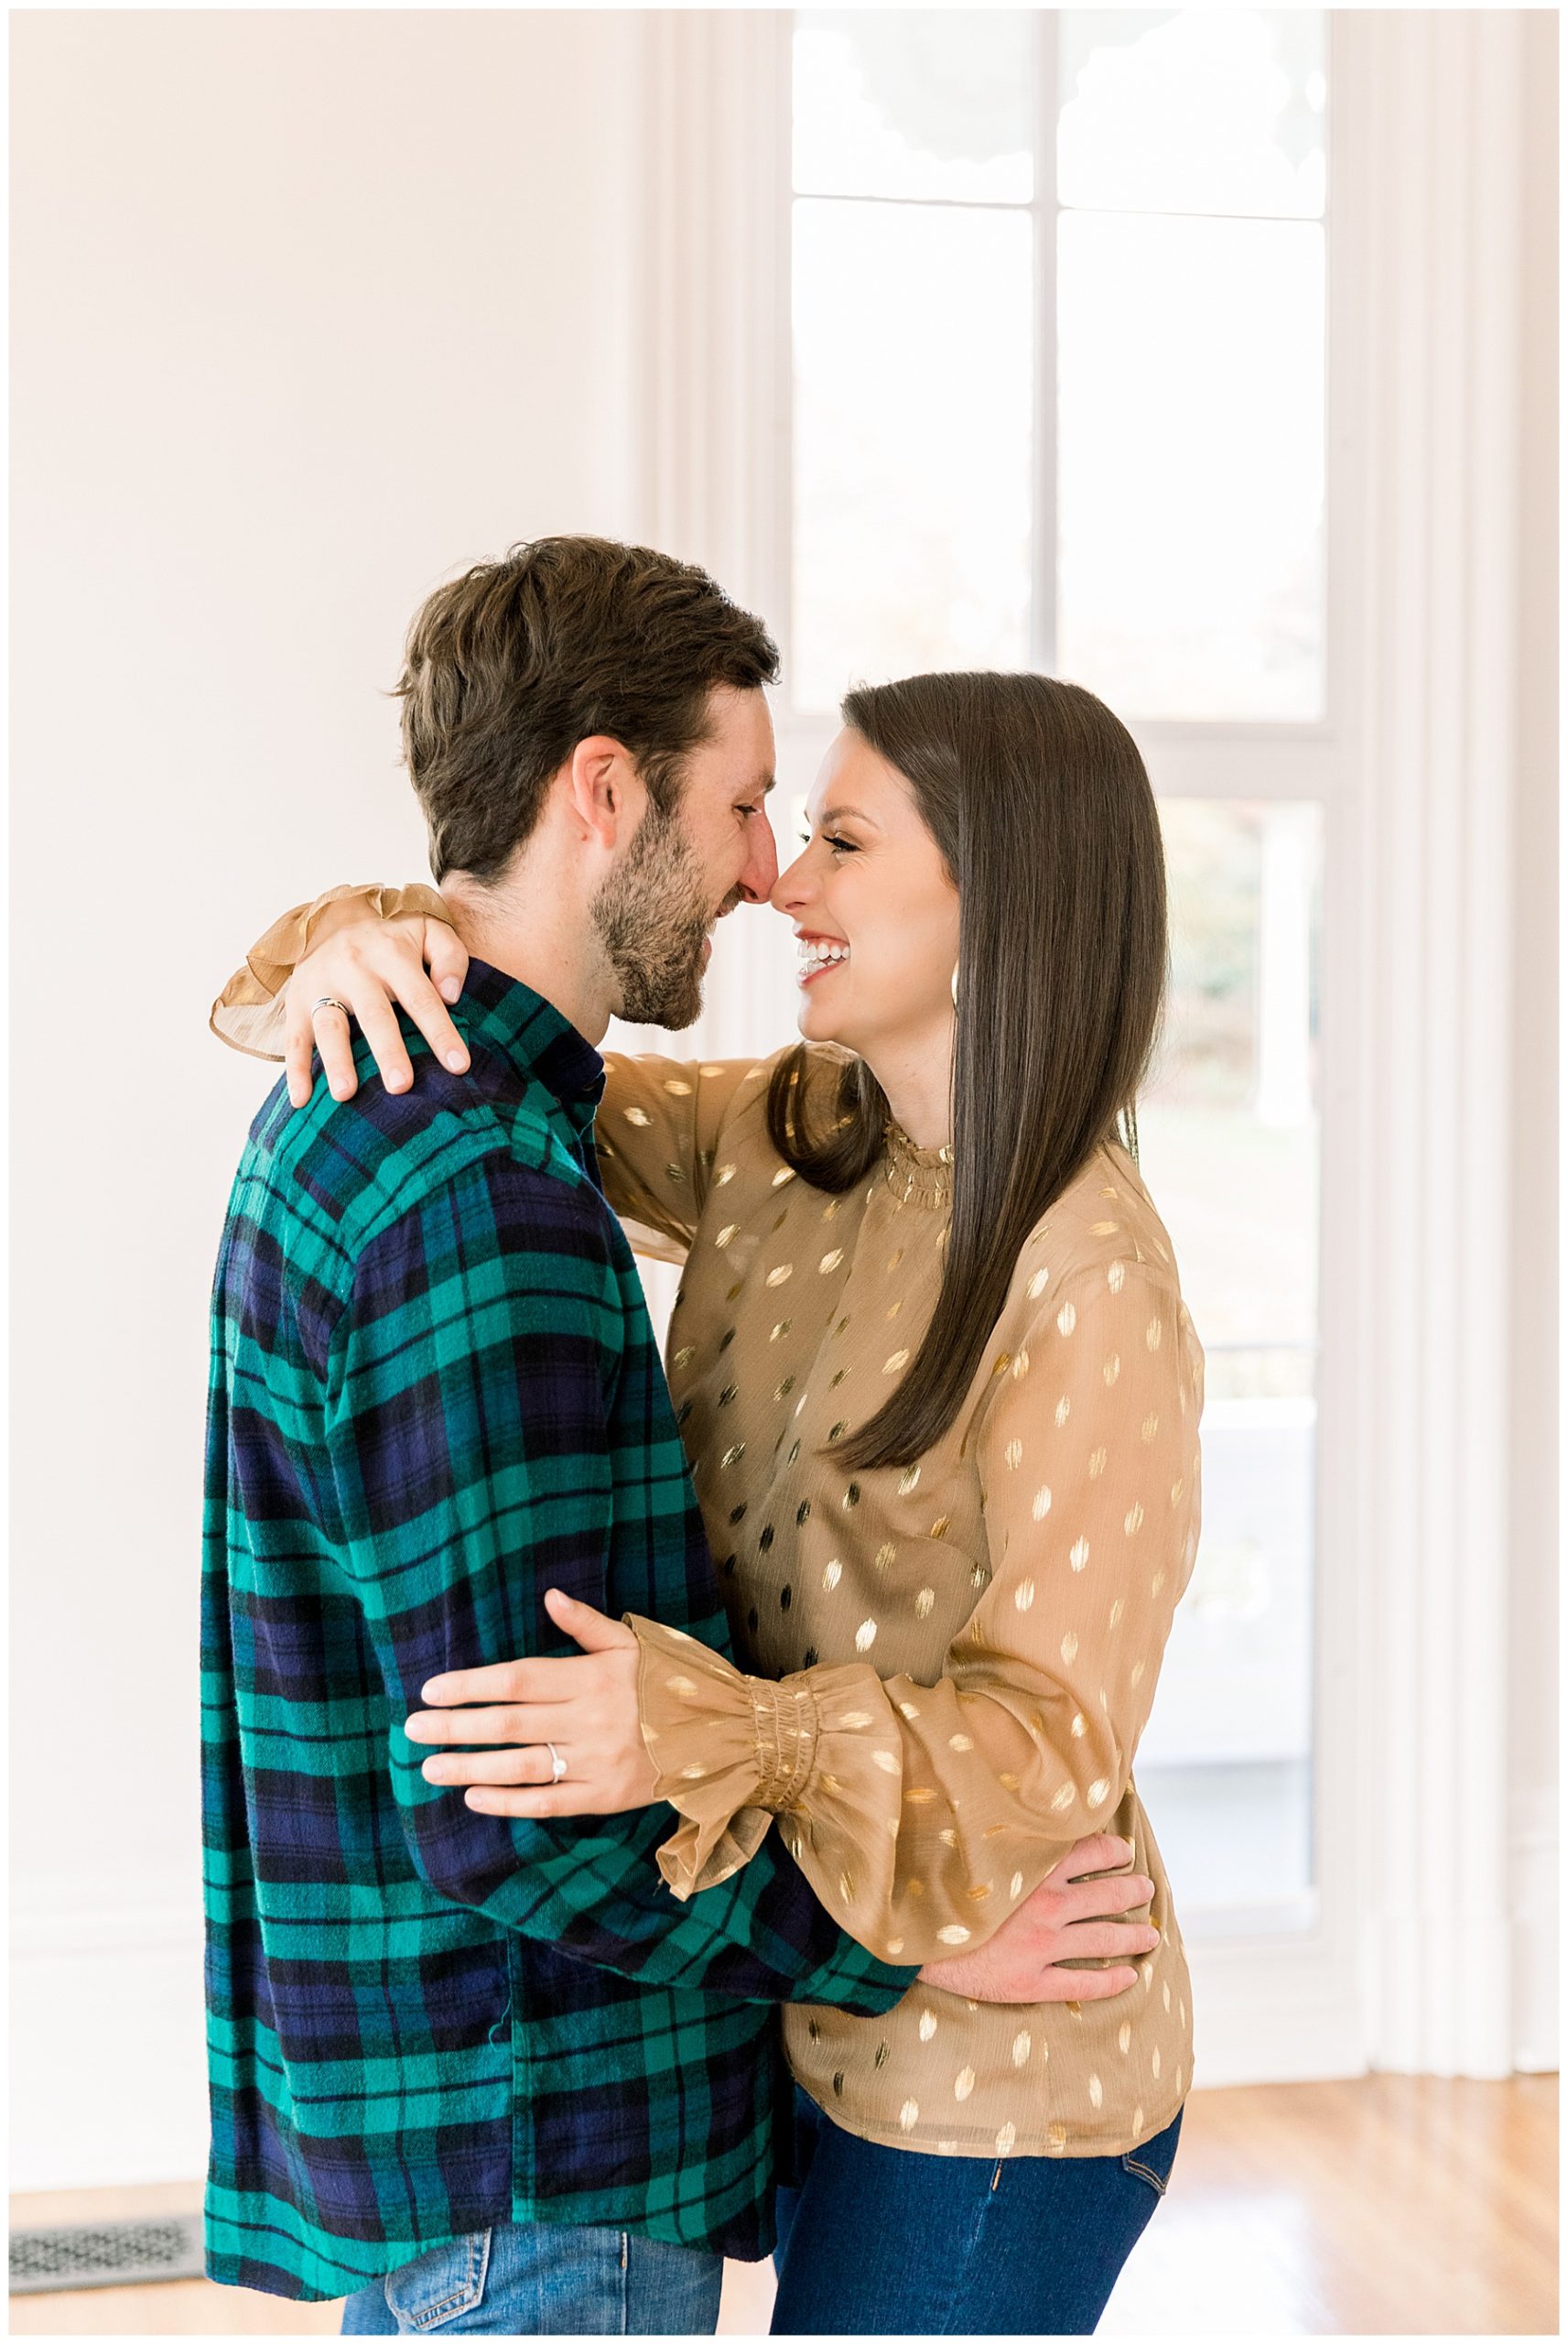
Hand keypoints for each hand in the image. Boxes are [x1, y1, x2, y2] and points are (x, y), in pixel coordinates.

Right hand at [286, 906, 470, 1108]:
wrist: (334, 917)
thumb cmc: (393, 937)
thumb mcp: (428, 929)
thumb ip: (450, 956)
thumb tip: (452, 995)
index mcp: (391, 953)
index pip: (420, 997)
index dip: (440, 1032)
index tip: (458, 1065)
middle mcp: (354, 968)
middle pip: (374, 1015)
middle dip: (387, 1051)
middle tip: (401, 1086)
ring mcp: (321, 986)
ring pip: (329, 1026)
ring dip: (336, 1061)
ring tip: (346, 1095)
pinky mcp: (296, 1002)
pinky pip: (293, 1037)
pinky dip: (296, 1069)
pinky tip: (302, 1099)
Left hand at [403, 1589, 658, 1816]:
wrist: (721, 1733)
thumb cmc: (669, 1681)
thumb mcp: (633, 1643)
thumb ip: (586, 1625)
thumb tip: (548, 1597)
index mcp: (591, 1677)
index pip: (518, 1679)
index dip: (471, 1685)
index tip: (431, 1690)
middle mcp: (589, 1719)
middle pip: (509, 1723)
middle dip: (455, 1727)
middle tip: (413, 1729)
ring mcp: (596, 1761)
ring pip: (521, 1766)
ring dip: (470, 1767)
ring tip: (430, 1767)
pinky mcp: (604, 1796)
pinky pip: (548, 1802)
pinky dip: (509, 1802)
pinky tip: (474, 1797)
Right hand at [917, 1833, 1156, 2003]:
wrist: (909, 1939)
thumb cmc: (941, 1889)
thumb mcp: (976, 1853)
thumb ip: (1010, 1842)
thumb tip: (1035, 1825)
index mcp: (1033, 1870)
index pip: (1089, 1851)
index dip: (1113, 1851)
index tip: (1124, 1851)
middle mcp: (1045, 1905)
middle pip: (1106, 1896)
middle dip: (1132, 1891)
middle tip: (1147, 1889)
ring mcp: (1041, 1946)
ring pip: (1103, 1939)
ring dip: (1133, 1936)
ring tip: (1151, 1935)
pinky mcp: (1030, 1982)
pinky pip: (1082, 1983)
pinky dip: (1111, 1981)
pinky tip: (1128, 1977)